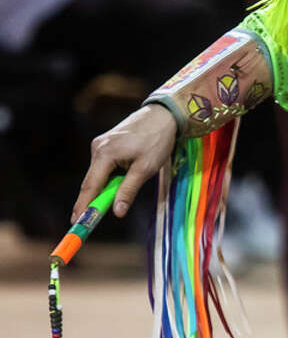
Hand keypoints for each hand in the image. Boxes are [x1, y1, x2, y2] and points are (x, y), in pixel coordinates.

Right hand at [73, 103, 177, 219]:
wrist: (162, 116)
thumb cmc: (156, 141)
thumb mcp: (145, 169)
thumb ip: (128, 190)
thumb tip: (117, 212)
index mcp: (105, 153)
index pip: (91, 185)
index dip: (83, 205)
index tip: (77, 221)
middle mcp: (98, 147)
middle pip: (92, 181)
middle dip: (91, 201)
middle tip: (88, 221)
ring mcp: (100, 145)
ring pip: (98, 175)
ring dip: (104, 189)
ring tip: (112, 201)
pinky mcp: (105, 145)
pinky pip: (103, 168)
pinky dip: (108, 179)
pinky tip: (118, 183)